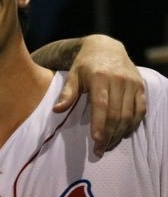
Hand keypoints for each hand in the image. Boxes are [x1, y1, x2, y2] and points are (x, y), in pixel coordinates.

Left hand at [52, 34, 145, 156]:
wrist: (106, 47)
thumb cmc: (85, 63)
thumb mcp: (73, 74)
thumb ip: (67, 93)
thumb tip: (56, 110)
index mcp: (99, 77)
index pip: (101, 105)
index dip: (99, 124)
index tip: (95, 140)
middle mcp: (118, 80)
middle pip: (116, 114)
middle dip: (108, 134)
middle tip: (99, 149)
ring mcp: (131, 83)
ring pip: (129, 115)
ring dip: (120, 133)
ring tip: (109, 145)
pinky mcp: (140, 86)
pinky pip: (140, 110)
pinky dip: (133, 124)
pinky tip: (123, 133)